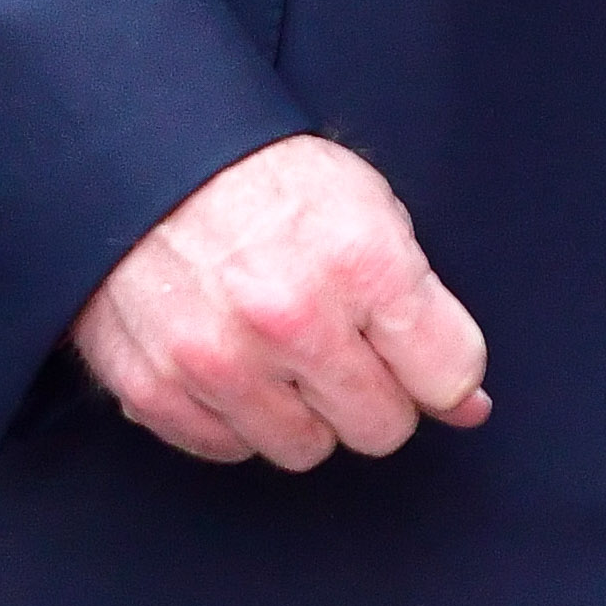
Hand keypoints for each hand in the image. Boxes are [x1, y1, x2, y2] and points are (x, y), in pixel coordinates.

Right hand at [70, 134, 489, 469]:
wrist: (139, 155)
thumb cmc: (262, 177)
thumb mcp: (368, 210)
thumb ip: (425, 309)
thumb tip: (466, 405)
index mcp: (361, 264)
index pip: (449, 377)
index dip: (438, 367)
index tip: (413, 352)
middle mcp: (290, 321)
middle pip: (381, 428)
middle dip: (372, 393)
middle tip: (341, 350)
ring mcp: (218, 361)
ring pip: (304, 449)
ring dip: (301, 413)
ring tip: (277, 355)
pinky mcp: (156, 388)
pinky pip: (228, 449)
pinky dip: (234, 417)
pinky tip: (228, 362)